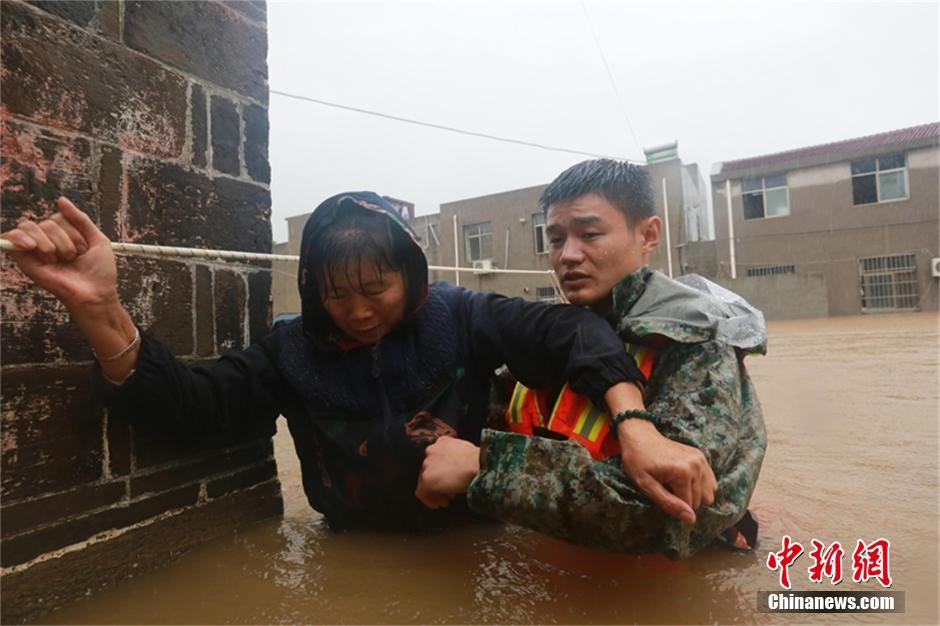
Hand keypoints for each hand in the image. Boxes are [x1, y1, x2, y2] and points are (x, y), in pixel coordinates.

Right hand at [2, 196, 117, 312]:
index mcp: (61, 236)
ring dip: (55, 245)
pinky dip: (19, 237)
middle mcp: (46, 242)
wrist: (96, 293)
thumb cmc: (99, 271)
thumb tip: (61, 200)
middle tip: (73, 258)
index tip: (84, 249)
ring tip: (62, 260)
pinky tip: (30, 245)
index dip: (73, 230)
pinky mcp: (25, 261)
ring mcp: (34, 251)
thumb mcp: (96, 239)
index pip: (58, 217)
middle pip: (48, 223)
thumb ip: (80, 219)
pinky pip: (12, 237)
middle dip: (67, 239)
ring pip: (35, 228)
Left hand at [415, 436, 479, 508]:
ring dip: (436, 491)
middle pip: (431, 470)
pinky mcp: (427, 478)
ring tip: (446, 500)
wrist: (478, 464)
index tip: (452, 480)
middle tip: (450, 492)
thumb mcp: (466, 451)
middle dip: (440, 482)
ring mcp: (427, 464)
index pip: (437, 458)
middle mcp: (431, 450)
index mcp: (442, 442)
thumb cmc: (479, 460)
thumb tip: (457, 471)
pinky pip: (422, 493)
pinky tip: (439, 504)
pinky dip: (429, 500)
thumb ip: (457, 457)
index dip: (444, 471)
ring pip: (426, 481)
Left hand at [617, 418, 715, 524]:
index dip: (674, 505)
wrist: (639, 436)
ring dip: (694, 494)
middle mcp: (696, 465)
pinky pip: (711, 482)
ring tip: (675, 484)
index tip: (661, 493)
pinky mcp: (701, 456)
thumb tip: (691, 519)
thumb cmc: (638, 461)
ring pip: (709, 494)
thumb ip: (669, 503)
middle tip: (667, 488)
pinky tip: (684, 480)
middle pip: (701, 501)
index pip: (689, 506)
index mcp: (683, 472)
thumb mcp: (646, 485)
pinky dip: (700, 486)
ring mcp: (701, 459)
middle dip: (684, 501)